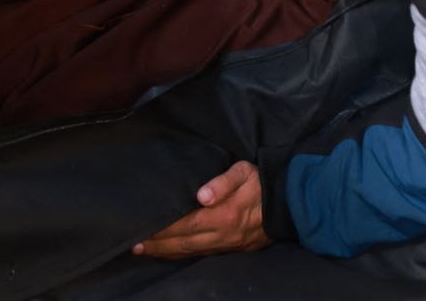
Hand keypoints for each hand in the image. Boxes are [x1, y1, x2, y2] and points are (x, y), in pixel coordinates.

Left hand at [133, 161, 269, 258]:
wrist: (291, 203)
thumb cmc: (263, 182)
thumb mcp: (244, 171)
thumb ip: (223, 182)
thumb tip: (201, 195)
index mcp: (224, 215)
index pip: (185, 225)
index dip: (162, 230)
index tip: (142, 231)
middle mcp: (223, 234)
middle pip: (184, 243)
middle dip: (158, 245)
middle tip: (134, 246)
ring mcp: (228, 244)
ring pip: (192, 252)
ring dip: (168, 252)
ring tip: (147, 251)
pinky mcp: (234, 249)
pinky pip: (204, 254)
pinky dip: (185, 255)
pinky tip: (174, 253)